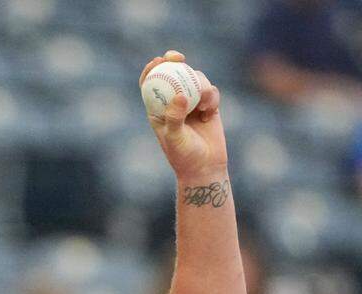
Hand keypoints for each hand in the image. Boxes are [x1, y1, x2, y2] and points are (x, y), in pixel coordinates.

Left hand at [140, 51, 226, 181]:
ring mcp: (192, 103)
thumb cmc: (184, 156)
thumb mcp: (176, 137)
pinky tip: (210, 112)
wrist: (205, 168)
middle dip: (174, 61)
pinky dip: (212, 97)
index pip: (149, 84)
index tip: (157, 61)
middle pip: (172, 74)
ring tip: (204, 106)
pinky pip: (211, 91)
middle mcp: (173, 104)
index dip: (151, 70)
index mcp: (157, 110)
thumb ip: (175, 117)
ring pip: (195, 80)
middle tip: (178, 57)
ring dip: (200, 86)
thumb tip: (180, 95)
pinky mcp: (209, 106)